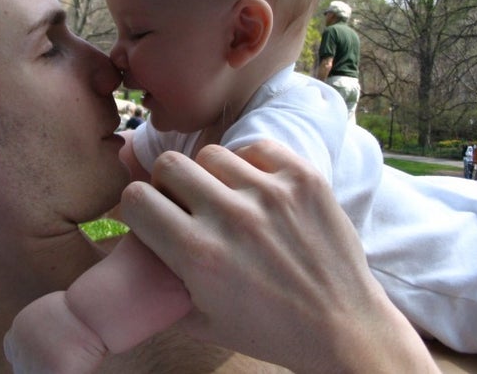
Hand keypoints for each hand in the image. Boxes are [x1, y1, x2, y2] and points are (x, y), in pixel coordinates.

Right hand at [120, 141, 439, 372]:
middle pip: (169, 163)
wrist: (342, 328)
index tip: (153, 214)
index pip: (135, 197)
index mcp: (197, 254)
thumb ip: (160, 280)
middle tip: (188, 203)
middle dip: (171, 184)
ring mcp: (270, 193)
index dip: (139, 206)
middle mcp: (231, 217)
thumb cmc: (268, 329)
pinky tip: (257, 187)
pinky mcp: (303, 179)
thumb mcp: (199, 320)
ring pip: (212, 153)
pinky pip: (256, 146)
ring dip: (212, 175)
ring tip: (228, 197)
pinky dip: (251, 163)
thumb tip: (137, 246)